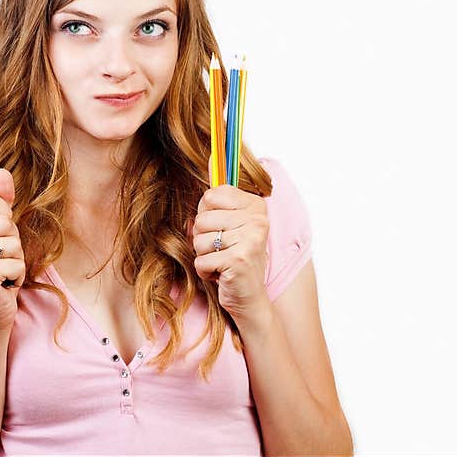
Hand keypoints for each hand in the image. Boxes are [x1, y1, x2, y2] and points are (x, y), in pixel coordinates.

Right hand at [0, 168, 25, 330]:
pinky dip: (16, 275)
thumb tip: (3, 173)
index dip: (2, 214)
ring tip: (0, 270)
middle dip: (11, 240)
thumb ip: (0, 200)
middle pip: (4, 221)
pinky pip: (16, 263)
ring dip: (15, 259)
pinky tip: (2, 282)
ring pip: (13, 242)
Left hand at [188, 164, 271, 323]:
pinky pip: (201, 260)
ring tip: (221, 262)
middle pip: (201, 218)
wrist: (249, 298)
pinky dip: (206, 271)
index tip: (221, 229)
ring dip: (204, 256)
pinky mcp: (239, 260)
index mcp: (255, 205)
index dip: (206, 215)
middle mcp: (257, 219)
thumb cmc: (233, 259)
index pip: (210, 195)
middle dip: (202, 239)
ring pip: (198, 240)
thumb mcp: (227, 225)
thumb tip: (205, 158)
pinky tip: (222, 275)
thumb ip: (216, 200)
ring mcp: (250, 239)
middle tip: (221, 250)